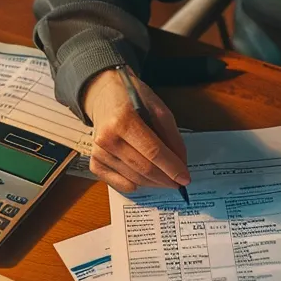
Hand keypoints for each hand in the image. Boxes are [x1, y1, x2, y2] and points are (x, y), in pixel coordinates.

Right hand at [81, 68, 189, 193]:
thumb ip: (172, 135)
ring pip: (133, 178)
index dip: (172, 168)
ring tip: (166, 179)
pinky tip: (146, 180)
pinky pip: (118, 183)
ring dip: (153, 183)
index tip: (185, 178)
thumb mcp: (157, 107)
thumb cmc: (132, 99)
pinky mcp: (94, 162)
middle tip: (179, 183)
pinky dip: (135, 185)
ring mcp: (98, 152)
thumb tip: (181, 163)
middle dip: (165, 179)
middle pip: (143, 168)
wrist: (102, 95)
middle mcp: (107, 138)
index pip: (153, 151)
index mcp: (124, 119)